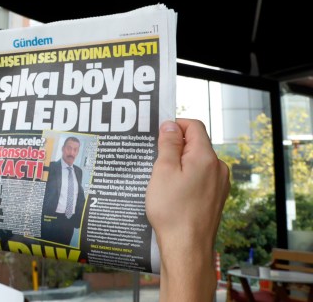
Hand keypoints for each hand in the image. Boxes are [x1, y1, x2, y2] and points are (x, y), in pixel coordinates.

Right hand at [146, 118, 229, 299]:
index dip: (175, 125)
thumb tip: (171, 125)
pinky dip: (186, 178)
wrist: (187, 247)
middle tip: (154, 158)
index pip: (194, 126)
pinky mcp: (216, 198)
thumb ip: (168, 144)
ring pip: (198, 162)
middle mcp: (218, 168)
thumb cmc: (172, 211)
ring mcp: (220, 184)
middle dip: (175, 146)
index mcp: (206, 157)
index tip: (158, 135)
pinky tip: (171, 192)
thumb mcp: (163, 171)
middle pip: (196, 144)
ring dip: (180, 163)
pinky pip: (200, 178)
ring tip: (160, 178)